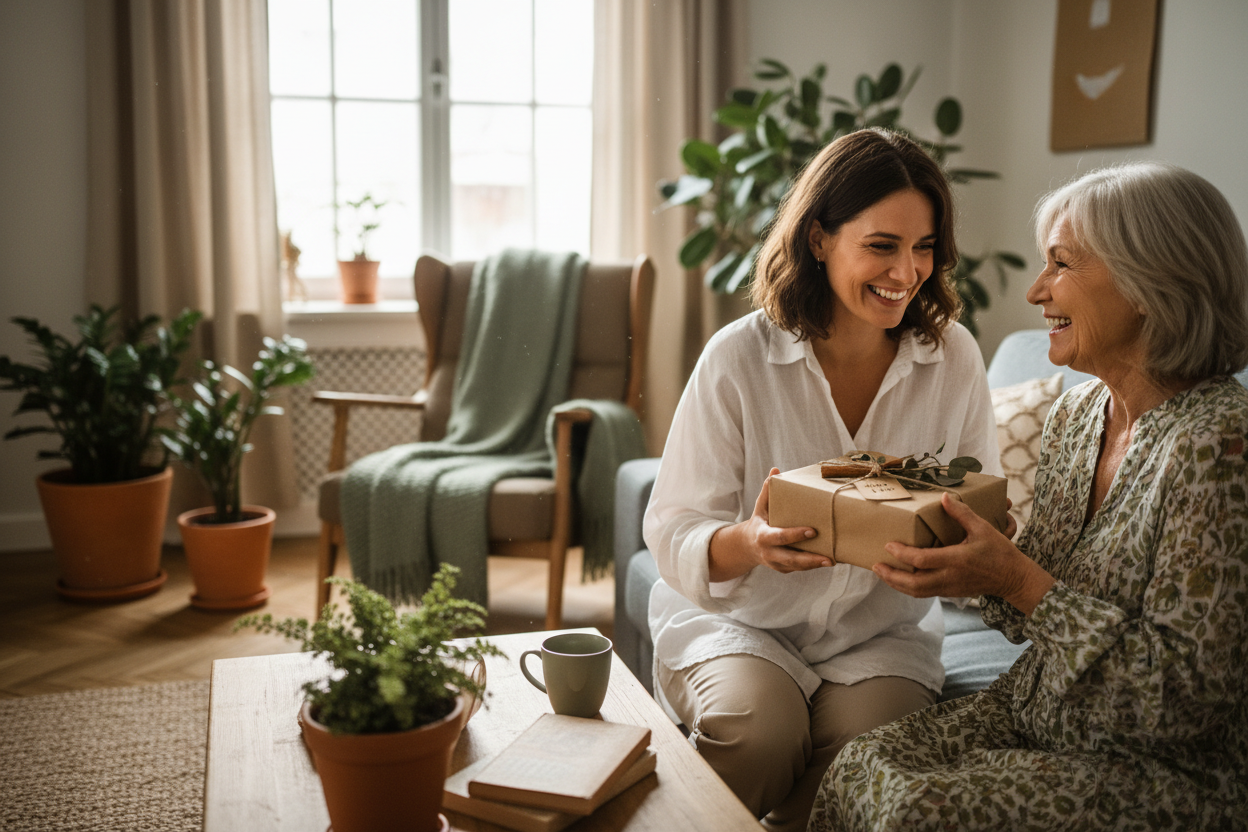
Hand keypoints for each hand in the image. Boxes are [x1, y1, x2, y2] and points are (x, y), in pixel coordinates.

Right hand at [708, 468, 832, 581]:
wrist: (747, 546)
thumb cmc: (760, 521)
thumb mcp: (760, 507)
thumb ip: (767, 491)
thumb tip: (775, 471)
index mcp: (763, 536)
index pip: (780, 537)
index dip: (795, 535)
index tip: (813, 531)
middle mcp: (769, 553)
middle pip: (791, 559)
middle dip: (810, 559)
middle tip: (829, 558)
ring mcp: (776, 564)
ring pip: (797, 566)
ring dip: (815, 565)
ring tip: (833, 561)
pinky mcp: (783, 569)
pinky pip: (799, 568)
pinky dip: (813, 566)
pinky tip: (828, 560)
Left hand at [873, 493, 1052, 614]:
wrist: (1014, 579)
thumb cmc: (1000, 553)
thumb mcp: (983, 529)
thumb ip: (962, 514)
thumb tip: (944, 498)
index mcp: (956, 560)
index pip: (922, 561)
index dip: (903, 554)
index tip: (888, 545)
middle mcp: (949, 577)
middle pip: (913, 584)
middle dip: (891, 576)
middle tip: (876, 565)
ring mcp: (949, 588)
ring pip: (917, 592)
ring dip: (897, 584)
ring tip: (883, 573)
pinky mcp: (950, 593)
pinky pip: (925, 593)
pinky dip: (909, 588)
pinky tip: (901, 579)